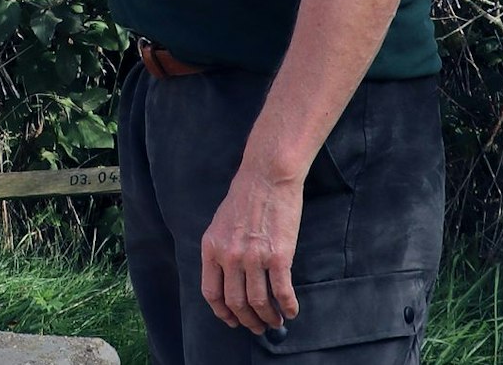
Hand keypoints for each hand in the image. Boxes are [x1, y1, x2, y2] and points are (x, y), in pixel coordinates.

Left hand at [200, 167, 303, 333]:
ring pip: (259, 302)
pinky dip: (287, 306)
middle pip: (236, 302)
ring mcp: (254, 257)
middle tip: (258, 327)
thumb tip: (228, 277)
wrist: (267, 176)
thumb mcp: (220, 224)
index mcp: (211, 248)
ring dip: (269, 318)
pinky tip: (291, 311)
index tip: (232, 320)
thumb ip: (221, 250)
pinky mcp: (279, 256)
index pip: (211, 292)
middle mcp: (230, 256)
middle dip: (248, 321)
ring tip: (276, 321)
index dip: (222, 312)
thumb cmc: (245, 196)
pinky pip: (282, 291)